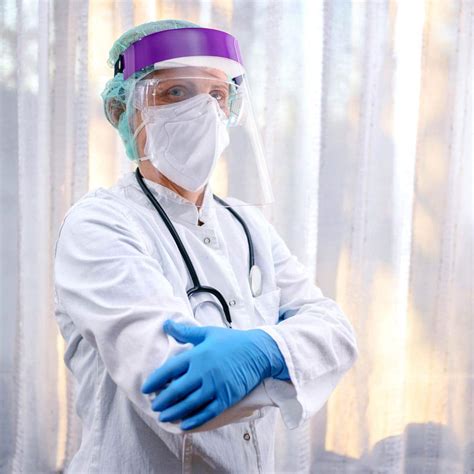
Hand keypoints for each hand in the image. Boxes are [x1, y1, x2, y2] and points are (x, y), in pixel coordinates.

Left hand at [141, 320, 288, 429]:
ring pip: (189, 405)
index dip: (155, 381)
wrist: (258, 351)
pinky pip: (207, 413)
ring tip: (164, 417)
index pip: (169, 370)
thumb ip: (185, 332)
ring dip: (174, 413)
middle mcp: (204, 373)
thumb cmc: (232, 341)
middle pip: (176, 391)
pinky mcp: (226, 398)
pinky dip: (194, 420)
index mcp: (197, 355)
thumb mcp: (207, 333)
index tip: (146, 389)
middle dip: (162, 401)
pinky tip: (185, 425)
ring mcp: (215, 387)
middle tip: (154, 406)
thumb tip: (167, 324)